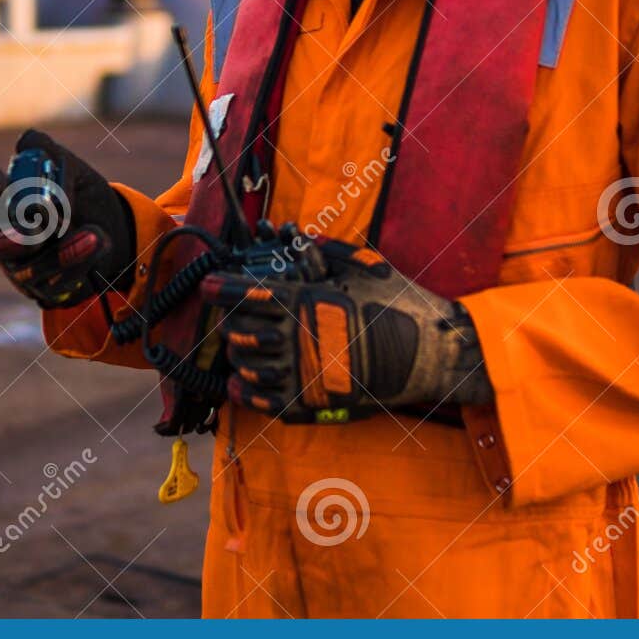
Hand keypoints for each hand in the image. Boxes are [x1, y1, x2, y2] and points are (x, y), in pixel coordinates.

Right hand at [0, 129, 135, 308]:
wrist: (113, 233)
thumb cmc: (81, 196)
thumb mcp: (70, 168)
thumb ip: (44, 150)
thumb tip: (24, 143)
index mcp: (5, 201)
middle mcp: (5, 238)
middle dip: (17, 239)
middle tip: (43, 223)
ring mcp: (21, 269)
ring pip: (31, 268)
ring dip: (66, 251)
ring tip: (94, 234)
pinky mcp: (43, 290)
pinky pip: (57, 284)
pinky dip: (82, 261)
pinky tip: (99, 242)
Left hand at [200, 238, 489, 422]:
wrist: (430, 352)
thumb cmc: (398, 302)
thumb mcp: (363, 266)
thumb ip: (323, 252)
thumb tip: (292, 235)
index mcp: (308, 300)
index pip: (247, 294)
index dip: (221, 289)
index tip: (208, 287)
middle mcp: (300, 336)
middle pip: (240, 330)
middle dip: (230, 322)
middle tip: (231, 318)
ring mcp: (306, 374)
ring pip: (248, 366)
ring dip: (237, 355)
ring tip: (237, 349)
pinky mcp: (315, 403)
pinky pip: (265, 402)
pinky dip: (246, 394)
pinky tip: (238, 385)